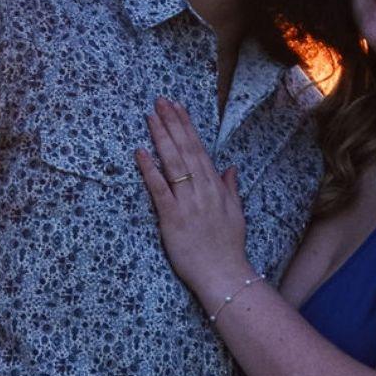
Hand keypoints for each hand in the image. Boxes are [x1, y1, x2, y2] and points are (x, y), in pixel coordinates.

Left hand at [135, 97, 251, 299]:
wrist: (224, 273)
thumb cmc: (228, 246)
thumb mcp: (236, 213)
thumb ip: (230, 188)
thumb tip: (229, 168)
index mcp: (215, 187)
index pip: (199, 149)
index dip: (186, 126)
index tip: (177, 107)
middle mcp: (202, 189)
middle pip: (185, 149)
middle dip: (172, 123)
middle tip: (160, 101)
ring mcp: (187, 202)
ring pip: (173, 163)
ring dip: (161, 138)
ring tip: (151, 117)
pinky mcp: (172, 218)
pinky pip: (159, 190)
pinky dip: (150, 170)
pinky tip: (140, 152)